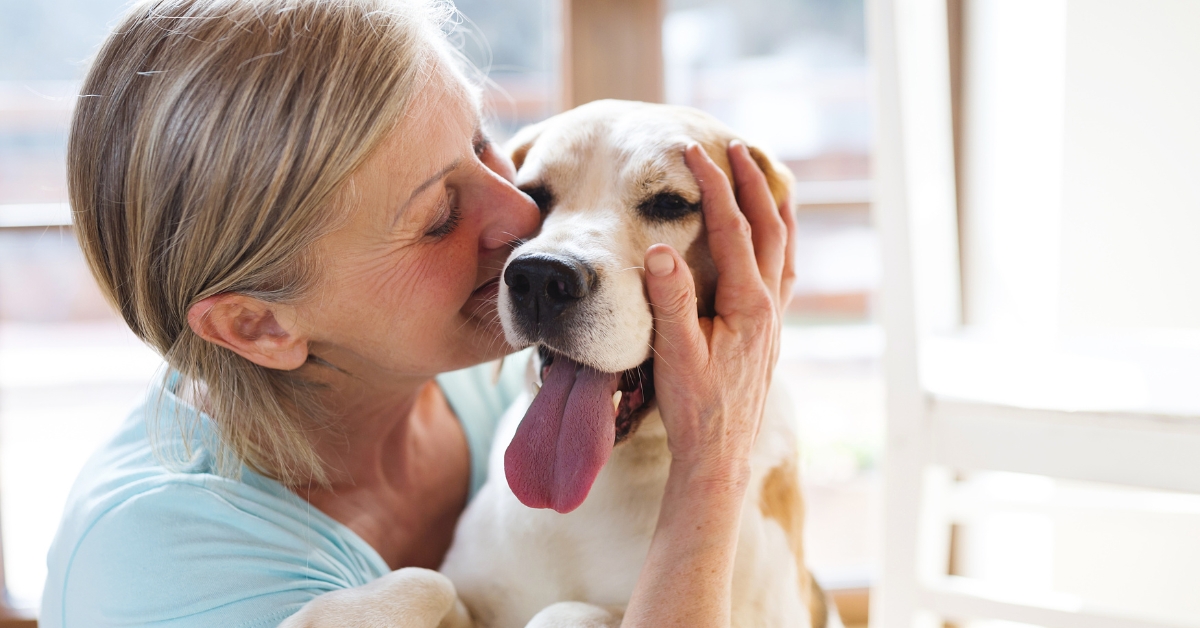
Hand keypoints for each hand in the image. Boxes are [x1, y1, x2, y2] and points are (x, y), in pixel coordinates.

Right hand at [643, 141, 795, 479]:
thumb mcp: (674, 355)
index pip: (733, 229)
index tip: (692, 152)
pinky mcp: (769, 333)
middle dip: (751, 182)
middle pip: (768, 228)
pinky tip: (772, 239)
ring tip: (766, 176)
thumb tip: (659, 250)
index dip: (714, 186)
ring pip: (783, 248)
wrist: (718, 456)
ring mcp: (774, 319)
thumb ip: (670, 301)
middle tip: (735, 146)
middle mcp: (769, 307)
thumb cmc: (694, 409)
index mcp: (748, 305)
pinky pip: (782, 272)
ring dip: (773, 207)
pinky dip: (778, 242)